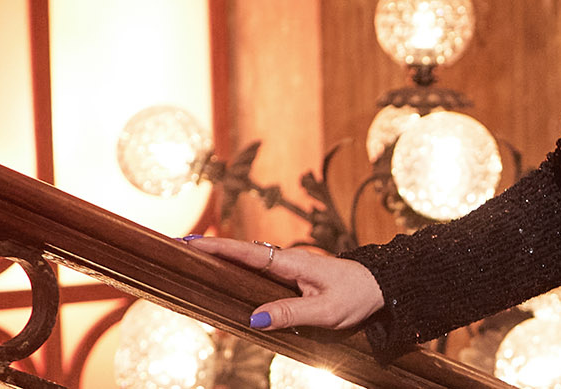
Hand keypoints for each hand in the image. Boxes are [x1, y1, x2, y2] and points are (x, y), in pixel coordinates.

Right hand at [183, 237, 384, 330]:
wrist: (382, 288)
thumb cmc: (357, 297)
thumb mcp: (326, 311)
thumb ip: (291, 313)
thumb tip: (254, 318)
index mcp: (293, 263)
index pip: (247, 252)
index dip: (217, 247)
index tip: (189, 242)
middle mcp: (288, 261)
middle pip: (242, 254)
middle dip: (210, 250)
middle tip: (178, 248)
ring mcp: (290, 269)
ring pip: (249, 264)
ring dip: (222, 262)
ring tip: (191, 263)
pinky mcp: (293, 278)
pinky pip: (260, 274)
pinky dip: (239, 273)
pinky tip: (224, 281)